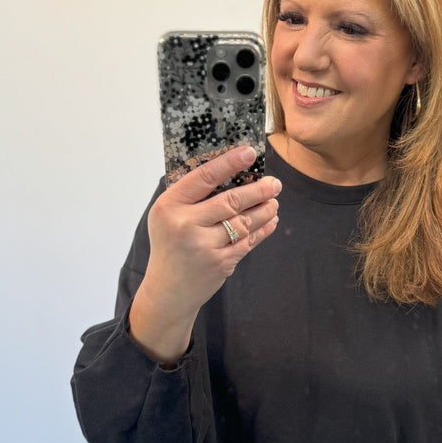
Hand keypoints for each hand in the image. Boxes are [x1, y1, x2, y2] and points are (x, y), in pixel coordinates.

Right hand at [129, 146, 280, 362]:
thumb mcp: (167, 216)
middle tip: (274, 182)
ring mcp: (204, 246)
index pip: (203, 177)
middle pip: (230, 201)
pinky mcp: (220, 263)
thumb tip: (229, 169)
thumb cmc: (170, 245)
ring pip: (243, 221)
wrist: (169, 290)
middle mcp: (185, 224)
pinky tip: (271, 220)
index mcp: (169, 206)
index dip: (228, 163)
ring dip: (264, 209)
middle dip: (257, 190)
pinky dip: (263, 229)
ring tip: (274, 200)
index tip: (249, 153)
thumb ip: (190, 196)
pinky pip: (248, 241)